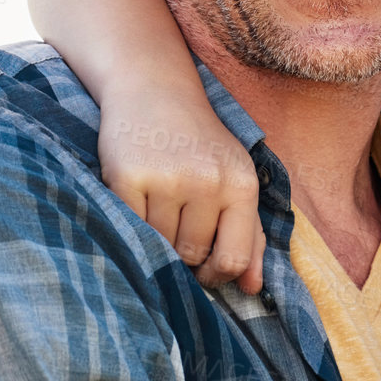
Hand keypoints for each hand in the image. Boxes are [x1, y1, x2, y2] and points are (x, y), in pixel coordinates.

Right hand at [98, 81, 265, 292]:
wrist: (154, 91)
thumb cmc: (200, 145)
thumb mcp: (235, 180)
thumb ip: (249, 234)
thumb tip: (252, 289)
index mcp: (242, 186)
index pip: (234, 258)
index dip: (216, 277)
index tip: (203, 272)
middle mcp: (209, 182)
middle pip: (192, 255)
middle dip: (182, 253)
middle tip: (174, 227)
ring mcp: (168, 179)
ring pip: (160, 245)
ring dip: (155, 238)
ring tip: (156, 207)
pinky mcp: (128, 176)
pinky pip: (129, 227)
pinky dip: (130, 224)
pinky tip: (135, 202)